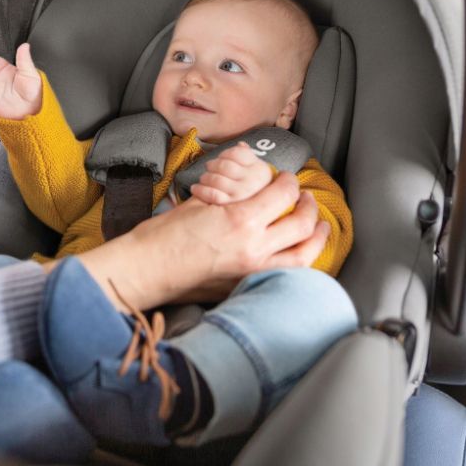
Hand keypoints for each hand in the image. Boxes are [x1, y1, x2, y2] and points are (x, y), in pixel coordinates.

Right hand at [78, 171, 329, 309]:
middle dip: (309, 207)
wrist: (146, 269)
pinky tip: (298, 253)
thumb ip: (231, 192)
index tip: (285, 178)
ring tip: (319, 228)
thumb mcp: (199, 203)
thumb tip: (250, 179)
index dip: (288, 181)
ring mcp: (253, 272)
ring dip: (316, 239)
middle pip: (302, 224)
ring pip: (303, 256)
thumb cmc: (163, 235)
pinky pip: (286, 274)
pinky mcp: (246, 287)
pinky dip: (298, 262)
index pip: (283, 194)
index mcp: (241, 220)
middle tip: (306, 198)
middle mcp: (254, 248)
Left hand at [189, 142, 271, 204]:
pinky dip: (200, 189)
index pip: (238, 153)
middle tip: (209, 168)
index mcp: (263, 171)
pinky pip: (211, 194)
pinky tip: (196, 188)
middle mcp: (255, 182)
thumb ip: (249, 158)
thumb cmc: (252, 194)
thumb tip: (241, 145)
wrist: (250, 223)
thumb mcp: (256, 174)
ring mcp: (243, 195)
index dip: (226, 154)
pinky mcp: (230, 208)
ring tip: (204, 179)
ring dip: (206, 177)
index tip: (222, 158)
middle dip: (213, 165)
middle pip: (225, 165)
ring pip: (217, 179)